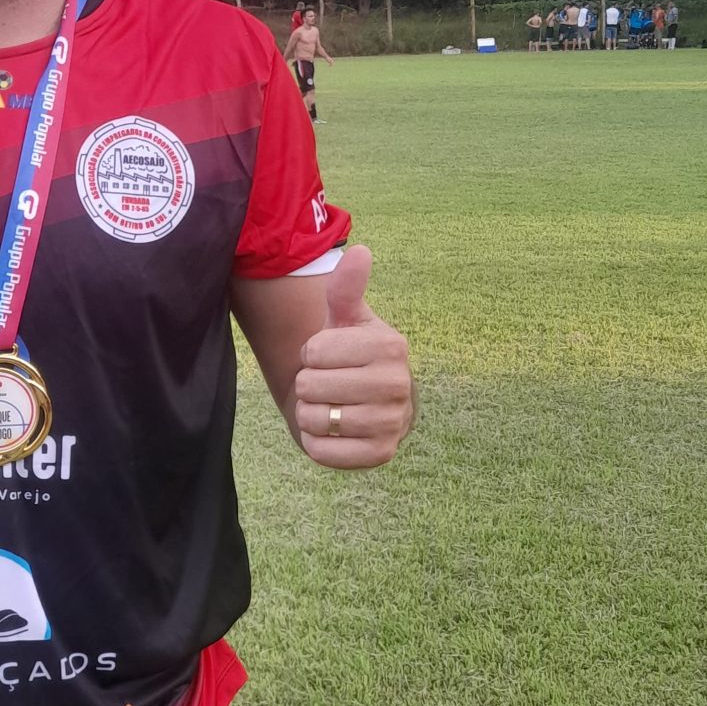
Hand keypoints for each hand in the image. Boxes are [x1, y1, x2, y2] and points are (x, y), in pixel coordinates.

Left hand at [293, 247, 413, 468]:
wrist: (368, 402)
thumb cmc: (351, 355)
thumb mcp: (345, 320)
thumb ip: (346, 290)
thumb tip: (359, 250)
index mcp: (390, 345)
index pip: (313, 351)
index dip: (310, 354)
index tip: (329, 356)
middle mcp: (398, 384)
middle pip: (311, 385)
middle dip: (308, 385)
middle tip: (328, 383)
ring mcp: (392, 423)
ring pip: (314, 419)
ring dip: (311, 414)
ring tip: (331, 405)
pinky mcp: (380, 455)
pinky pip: (322, 452)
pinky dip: (316, 443)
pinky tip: (333, 431)